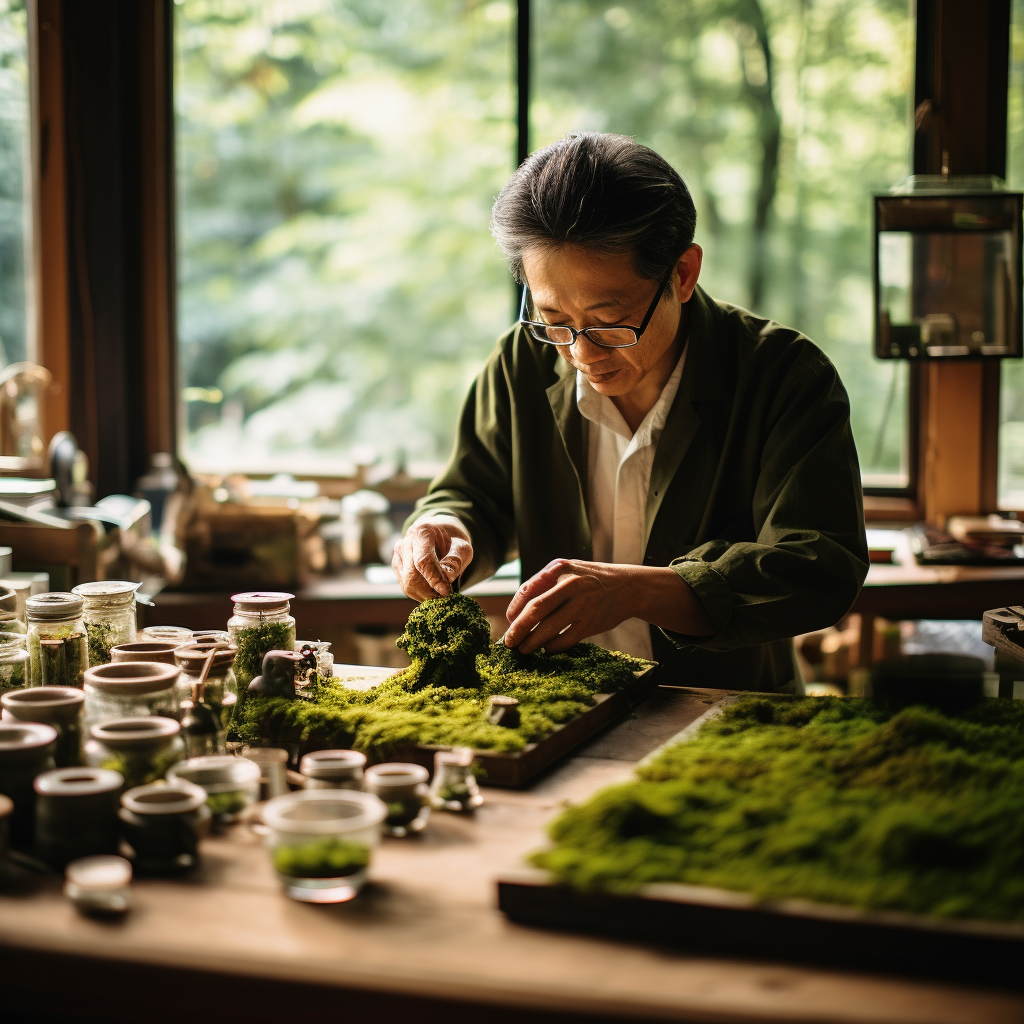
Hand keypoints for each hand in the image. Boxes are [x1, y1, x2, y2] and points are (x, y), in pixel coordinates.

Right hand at [393, 516, 473, 600]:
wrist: (439, 535)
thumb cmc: (452, 541)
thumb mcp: (462, 546)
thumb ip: (456, 560)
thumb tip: (447, 578)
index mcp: (422, 532)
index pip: (423, 560)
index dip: (433, 578)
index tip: (445, 591)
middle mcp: (405, 543)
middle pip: (412, 575)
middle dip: (430, 591)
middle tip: (446, 596)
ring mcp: (398, 555)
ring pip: (407, 584)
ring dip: (425, 595)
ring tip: (441, 594)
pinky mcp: (397, 567)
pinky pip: (406, 587)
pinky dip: (420, 594)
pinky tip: (433, 591)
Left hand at [503, 559, 637, 653]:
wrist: (628, 587)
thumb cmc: (590, 579)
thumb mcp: (568, 570)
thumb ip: (544, 584)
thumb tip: (517, 612)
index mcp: (560, 569)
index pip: (529, 590)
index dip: (515, 608)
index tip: (509, 620)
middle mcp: (571, 586)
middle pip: (537, 610)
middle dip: (518, 629)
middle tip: (508, 642)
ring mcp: (582, 606)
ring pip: (549, 629)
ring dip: (532, 642)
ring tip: (524, 649)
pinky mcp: (591, 624)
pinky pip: (565, 640)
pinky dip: (552, 648)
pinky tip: (546, 649)